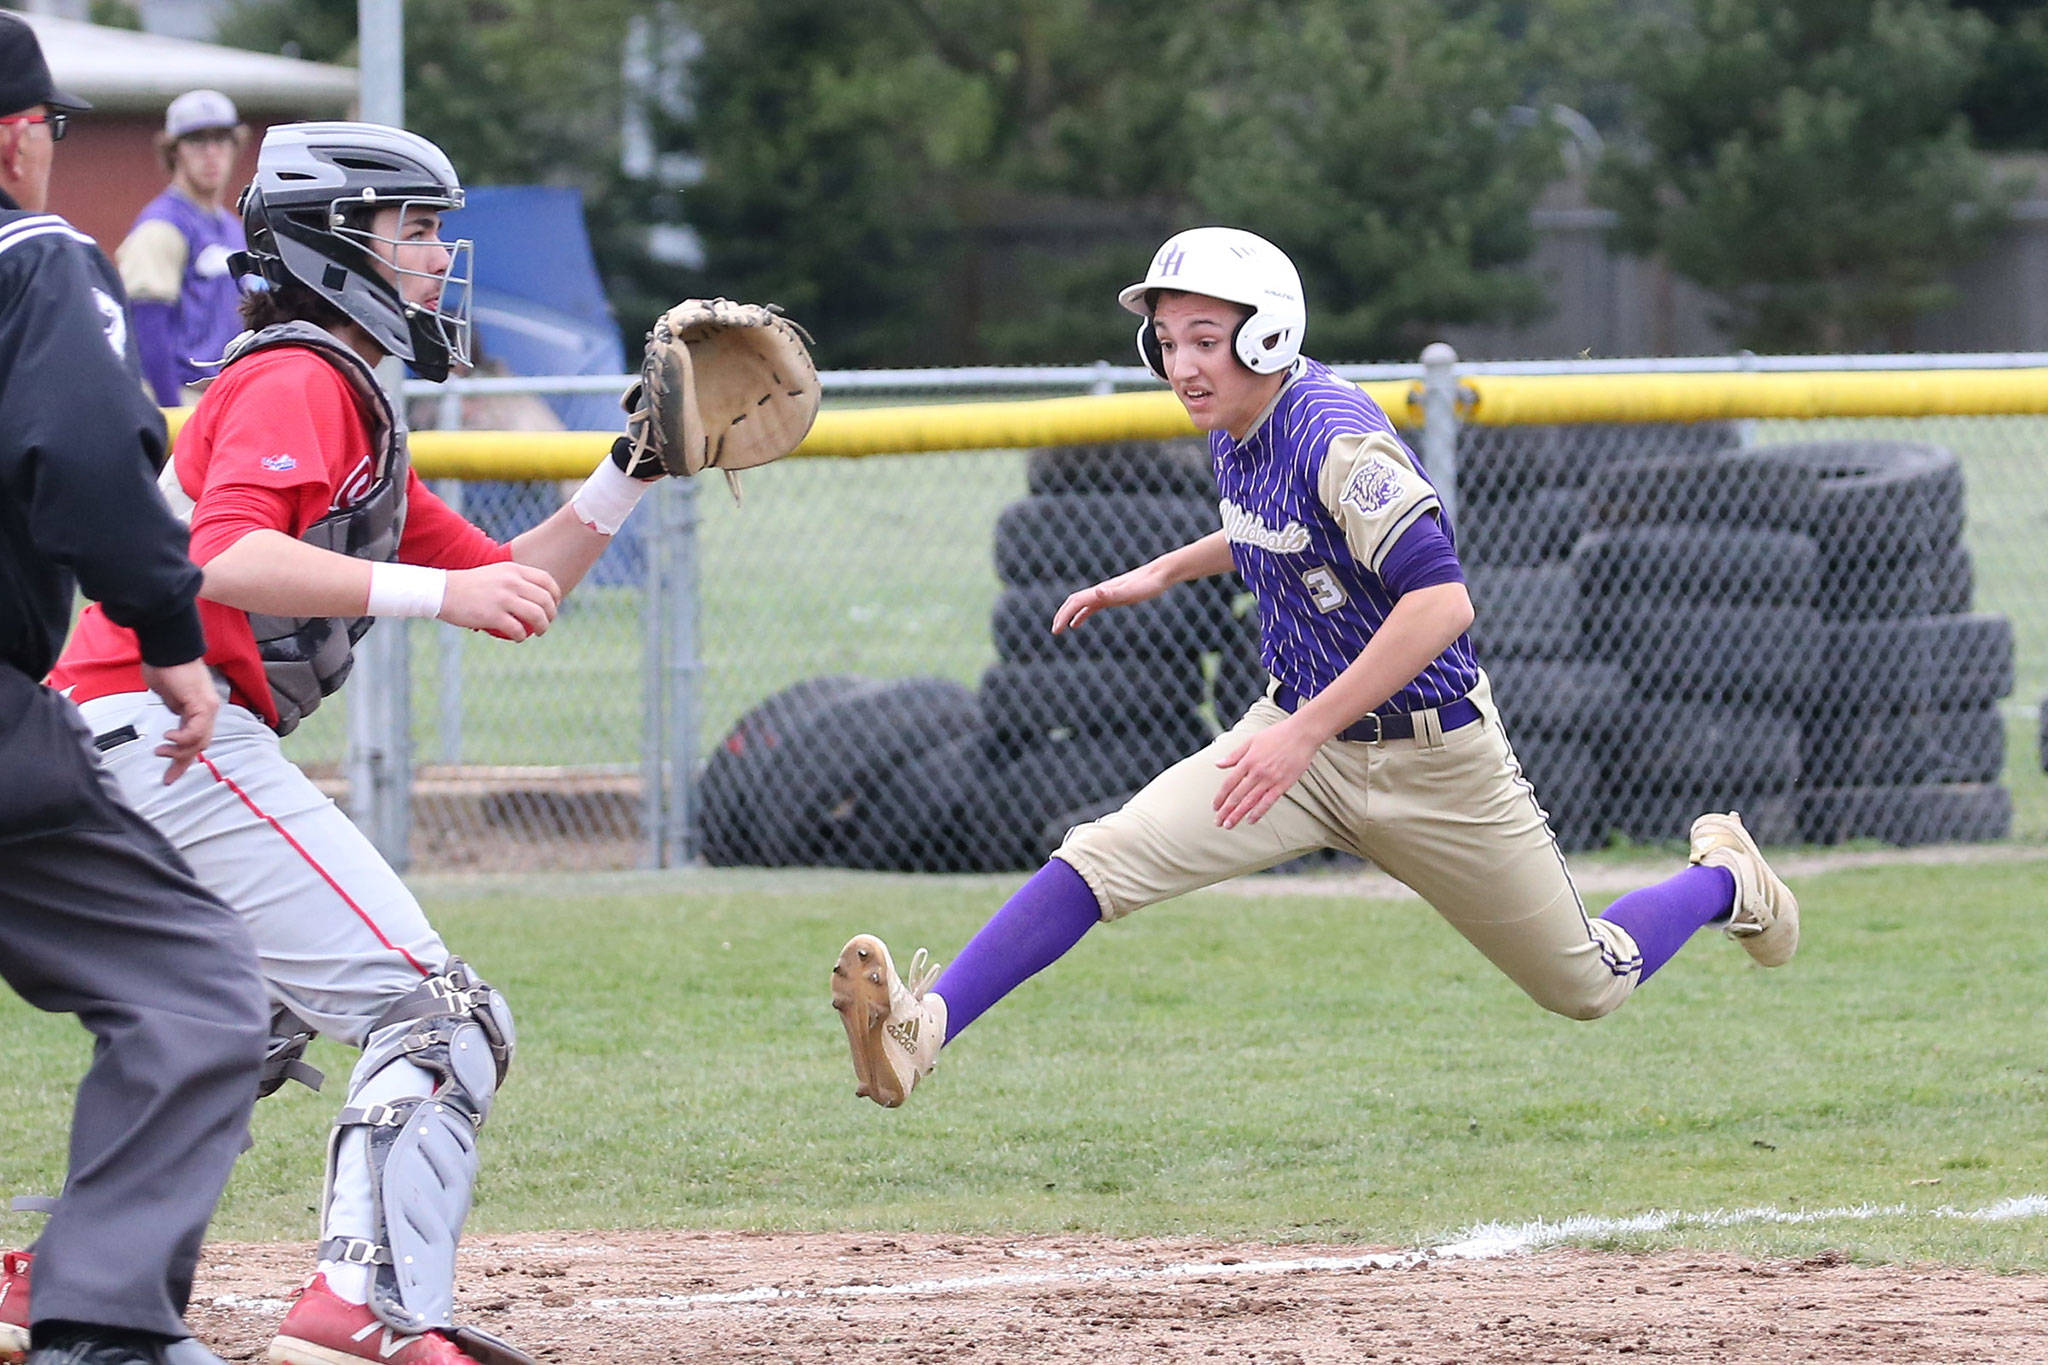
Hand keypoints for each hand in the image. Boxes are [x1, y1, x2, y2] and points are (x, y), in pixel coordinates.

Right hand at [139, 658, 220, 784]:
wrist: (166, 647)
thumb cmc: (164, 667)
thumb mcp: (168, 696)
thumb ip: (173, 711)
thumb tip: (170, 725)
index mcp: (200, 709)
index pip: (198, 739)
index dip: (184, 757)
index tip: (170, 772)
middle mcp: (209, 709)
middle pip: (201, 744)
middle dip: (182, 762)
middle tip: (168, 777)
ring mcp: (207, 706)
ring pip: (199, 740)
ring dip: (179, 752)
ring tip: (162, 751)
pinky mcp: (201, 703)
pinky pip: (195, 728)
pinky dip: (182, 738)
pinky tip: (168, 738)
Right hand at [437, 562, 561, 640]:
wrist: (441, 591)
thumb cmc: (469, 585)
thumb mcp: (495, 574)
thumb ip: (515, 580)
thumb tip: (536, 594)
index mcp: (513, 570)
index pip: (547, 580)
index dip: (555, 595)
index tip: (553, 605)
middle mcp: (511, 582)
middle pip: (545, 600)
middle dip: (551, 615)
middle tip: (546, 623)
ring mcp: (503, 599)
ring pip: (537, 616)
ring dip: (543, 627)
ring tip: (538, 632)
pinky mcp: (493, 615)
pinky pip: (518, 630)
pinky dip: (522, 636)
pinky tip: (518, 637)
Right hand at [1051, 564, 1169, 633]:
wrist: (1159, 574)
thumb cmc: (1147, 585)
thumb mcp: (1131, 591)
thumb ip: (1113, 592)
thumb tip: (1097, 592)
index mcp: (1101, 591)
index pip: (1075, 602)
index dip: (1063, 615)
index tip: (1056, 630)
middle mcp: (1100, 591)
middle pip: (1073, 601)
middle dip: (1062, 615)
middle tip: (1054, 631)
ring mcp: (1105, 593)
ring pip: (1080, 604)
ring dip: (1068, 614)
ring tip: (1060, 628)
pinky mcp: (1112, 596)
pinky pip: (1091, 606)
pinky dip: (1081, 614)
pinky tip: (1078, 623)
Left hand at [1212, 717, 1321, 828]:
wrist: (1302, 734)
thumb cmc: (1277, 735)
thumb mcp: (1251, 741)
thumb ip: (1234, 755)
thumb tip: (1217, 763)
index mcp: (1248, 761)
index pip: (1229, 783)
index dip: (1220, 797)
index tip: (1215, 807)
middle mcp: (1257, 772)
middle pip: (1237, 795)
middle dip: (1225, 811)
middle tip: (1218, 822)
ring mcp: (1270, 779)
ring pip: (1250, 801)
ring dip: (1238, 815)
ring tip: (1229, 825)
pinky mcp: (1283, 785)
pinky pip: (1268, 802)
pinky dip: (1258, 812)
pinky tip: (1250, 820)